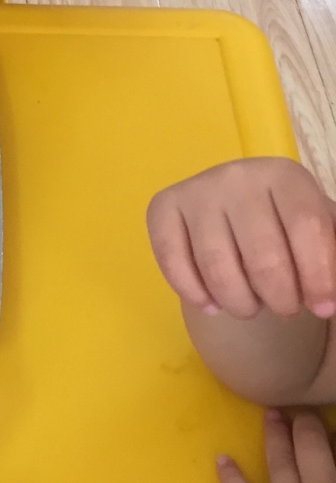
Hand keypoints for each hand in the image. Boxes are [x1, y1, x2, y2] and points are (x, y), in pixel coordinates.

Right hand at [148, 158, 335, 319]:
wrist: (241, 213)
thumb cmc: (289, 232)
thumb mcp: (323, 238)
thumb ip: (332, 257)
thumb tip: (330, 295)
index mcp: (285, 176)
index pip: (307, 227)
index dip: (319, 276)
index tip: (323, 307)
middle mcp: (237, 175)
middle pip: (264, 257)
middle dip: (280, 299)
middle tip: (284, 306)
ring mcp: (197, 189)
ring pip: (218, 267)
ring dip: (240, 304)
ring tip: (251, 305)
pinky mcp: (163, 207)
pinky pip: (173, 263)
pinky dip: (195, 294)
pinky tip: (212, 302)